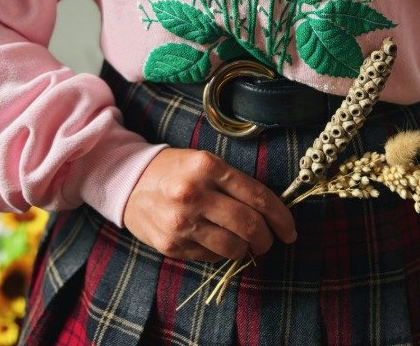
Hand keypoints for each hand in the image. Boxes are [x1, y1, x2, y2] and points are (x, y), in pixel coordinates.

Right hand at [122, 147, 297, 261]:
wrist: (129, 182)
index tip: (290, 229)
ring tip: (244, 244)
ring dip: (246, 250)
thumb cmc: (175, 170)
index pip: (258, 197)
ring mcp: (182, 221)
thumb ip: (235, 184)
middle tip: (269, 241)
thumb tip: (270, 213)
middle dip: (267, 238)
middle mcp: (195, 193)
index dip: (281, 216)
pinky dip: (221, 253)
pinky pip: (210, 256)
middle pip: (249, 225)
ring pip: (233, 247)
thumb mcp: (205, 163)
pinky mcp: (171, 245)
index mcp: (208, 166)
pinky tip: (217, 242)